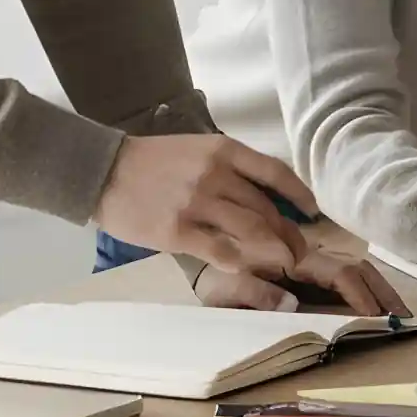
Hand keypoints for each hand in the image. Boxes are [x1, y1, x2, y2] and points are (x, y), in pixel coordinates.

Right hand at [94, 133, 318, 277]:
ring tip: (284, 262)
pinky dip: (239, 260)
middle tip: (300, 250)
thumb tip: (265, 195)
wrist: (103, 171)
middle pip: (267, 208)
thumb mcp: (196, 150)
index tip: (313, 211)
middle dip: (290, 233)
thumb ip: (229, 168)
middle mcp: (215, 175)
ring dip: (274, 250)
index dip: (300, 194)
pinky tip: (245, 266)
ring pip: (251, 230)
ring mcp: (197, 204)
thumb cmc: (151, 162)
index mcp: (222, 151)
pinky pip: (220, 251)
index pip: (275, 172)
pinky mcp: (178, 231)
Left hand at [194, 249, 407, 317]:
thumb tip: (294, 304)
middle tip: (406, 318)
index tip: (379, 319)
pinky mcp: (310, 266)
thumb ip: (255, 295)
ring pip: (356, 267)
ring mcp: (311, 259)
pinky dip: (367, 285)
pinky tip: (379, 301)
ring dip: (380, 288)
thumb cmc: (213, 277)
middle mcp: (308, 256)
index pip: (339, 274)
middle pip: (357, 268)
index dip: (361, 295)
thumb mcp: (226, 291)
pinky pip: (345, 271)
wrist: (202, 251)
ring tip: (401, 312)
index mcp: (292, 260)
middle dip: (382, 293)